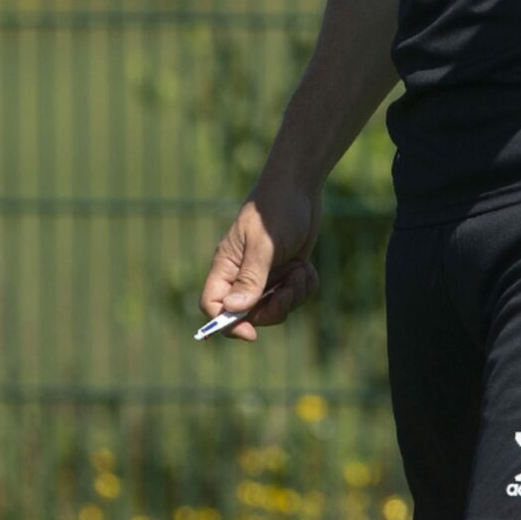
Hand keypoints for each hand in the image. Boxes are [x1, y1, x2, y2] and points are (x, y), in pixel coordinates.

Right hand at [199, 178, 322, 342]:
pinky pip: (295, 296)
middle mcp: (243, 274)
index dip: (226, 324)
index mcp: (226, 267)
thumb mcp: (264, 245)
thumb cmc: (277, 210)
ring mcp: (266, 275)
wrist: (300, 186)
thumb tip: (234, 311)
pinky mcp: (286, 272)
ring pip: (276, 307)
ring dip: (293, 294)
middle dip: (274, 308)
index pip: (213, 306)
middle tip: (289, 289)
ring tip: (300, 269)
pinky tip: (306, 266)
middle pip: (250, 314)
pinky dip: (304, 285)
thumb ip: (250, 278)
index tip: (252, 332)